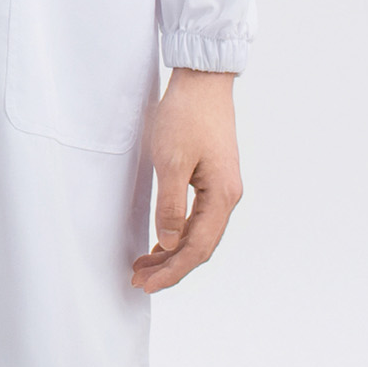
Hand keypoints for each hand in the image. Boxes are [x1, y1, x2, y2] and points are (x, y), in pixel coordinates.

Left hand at [132, 67, 242, 294]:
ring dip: (172, 253)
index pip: (197, 248)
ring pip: (199, 234)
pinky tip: (162, 243)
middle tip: (140, 281)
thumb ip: (170, 206)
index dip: (172, 271)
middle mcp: (228, 196)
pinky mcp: (213, 179)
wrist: (203, 82)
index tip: (147, 284)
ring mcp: (222, 188)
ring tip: (145, 267)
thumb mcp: (170, 162)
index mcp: (222, 196)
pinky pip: (198, 219)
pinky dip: (179, 235)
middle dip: (170, 268)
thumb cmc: (187, 115)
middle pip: (200, 247)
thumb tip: (170, 242)